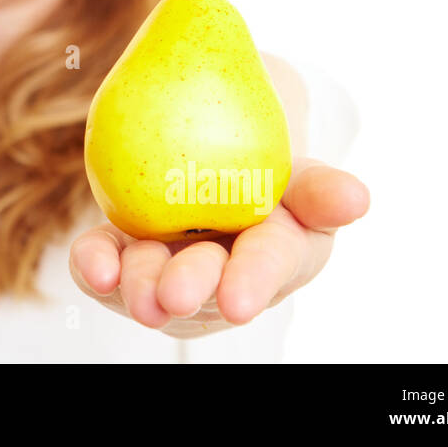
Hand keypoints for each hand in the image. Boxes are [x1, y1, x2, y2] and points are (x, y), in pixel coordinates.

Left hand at [68, 157, 368, 336]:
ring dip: (135, 281)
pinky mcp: (125, 254)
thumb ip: (322, 189)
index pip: (267, 266)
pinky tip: (90, 263)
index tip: (237, 300)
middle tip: (171, 294)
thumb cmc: (270, 167)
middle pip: (204, 282)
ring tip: (117, 278)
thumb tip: (357, 200)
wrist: (218, 146)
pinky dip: (93, 266)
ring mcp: (171, 265)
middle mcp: (223, 273)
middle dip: (186, 287)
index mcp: (279, 252)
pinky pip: (104, 264)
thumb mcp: (302, 175)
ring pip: (150, 280)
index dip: (251, 282)